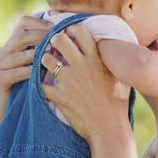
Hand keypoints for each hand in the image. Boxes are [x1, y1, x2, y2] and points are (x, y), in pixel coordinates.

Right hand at [0, 16, 52, 122]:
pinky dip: (31, 71)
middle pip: (22, 36)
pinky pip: (17, 72)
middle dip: (42, 36)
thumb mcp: (34, 68)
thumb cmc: (27, 91)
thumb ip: (41, 53)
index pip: (22, 24)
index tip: (56, 27)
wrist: (8, 115)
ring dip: (38, 53)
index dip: (39, 22)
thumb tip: (64, 38)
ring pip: (20, 54)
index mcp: (9, 47)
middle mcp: (0, 54)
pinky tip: (44, 72)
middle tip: (57, 39)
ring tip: (54, 54)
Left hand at [40, 25, 129, 143]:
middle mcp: (82, 66)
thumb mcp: (118, 76)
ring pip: (46, 59)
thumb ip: (110, 60)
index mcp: (97, 59)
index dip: (72, 28)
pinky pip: (41, 83)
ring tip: (47, 63)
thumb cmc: (117, 103)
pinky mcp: (60, 97)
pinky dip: (39, 82)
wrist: (110, 128)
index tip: (69, 33)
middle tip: (53, 45)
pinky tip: (42, 83)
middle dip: (53, 40)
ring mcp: (69, 81)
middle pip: (59, 40)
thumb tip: (107, 47)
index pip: (81, 31)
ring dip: (44, 60)